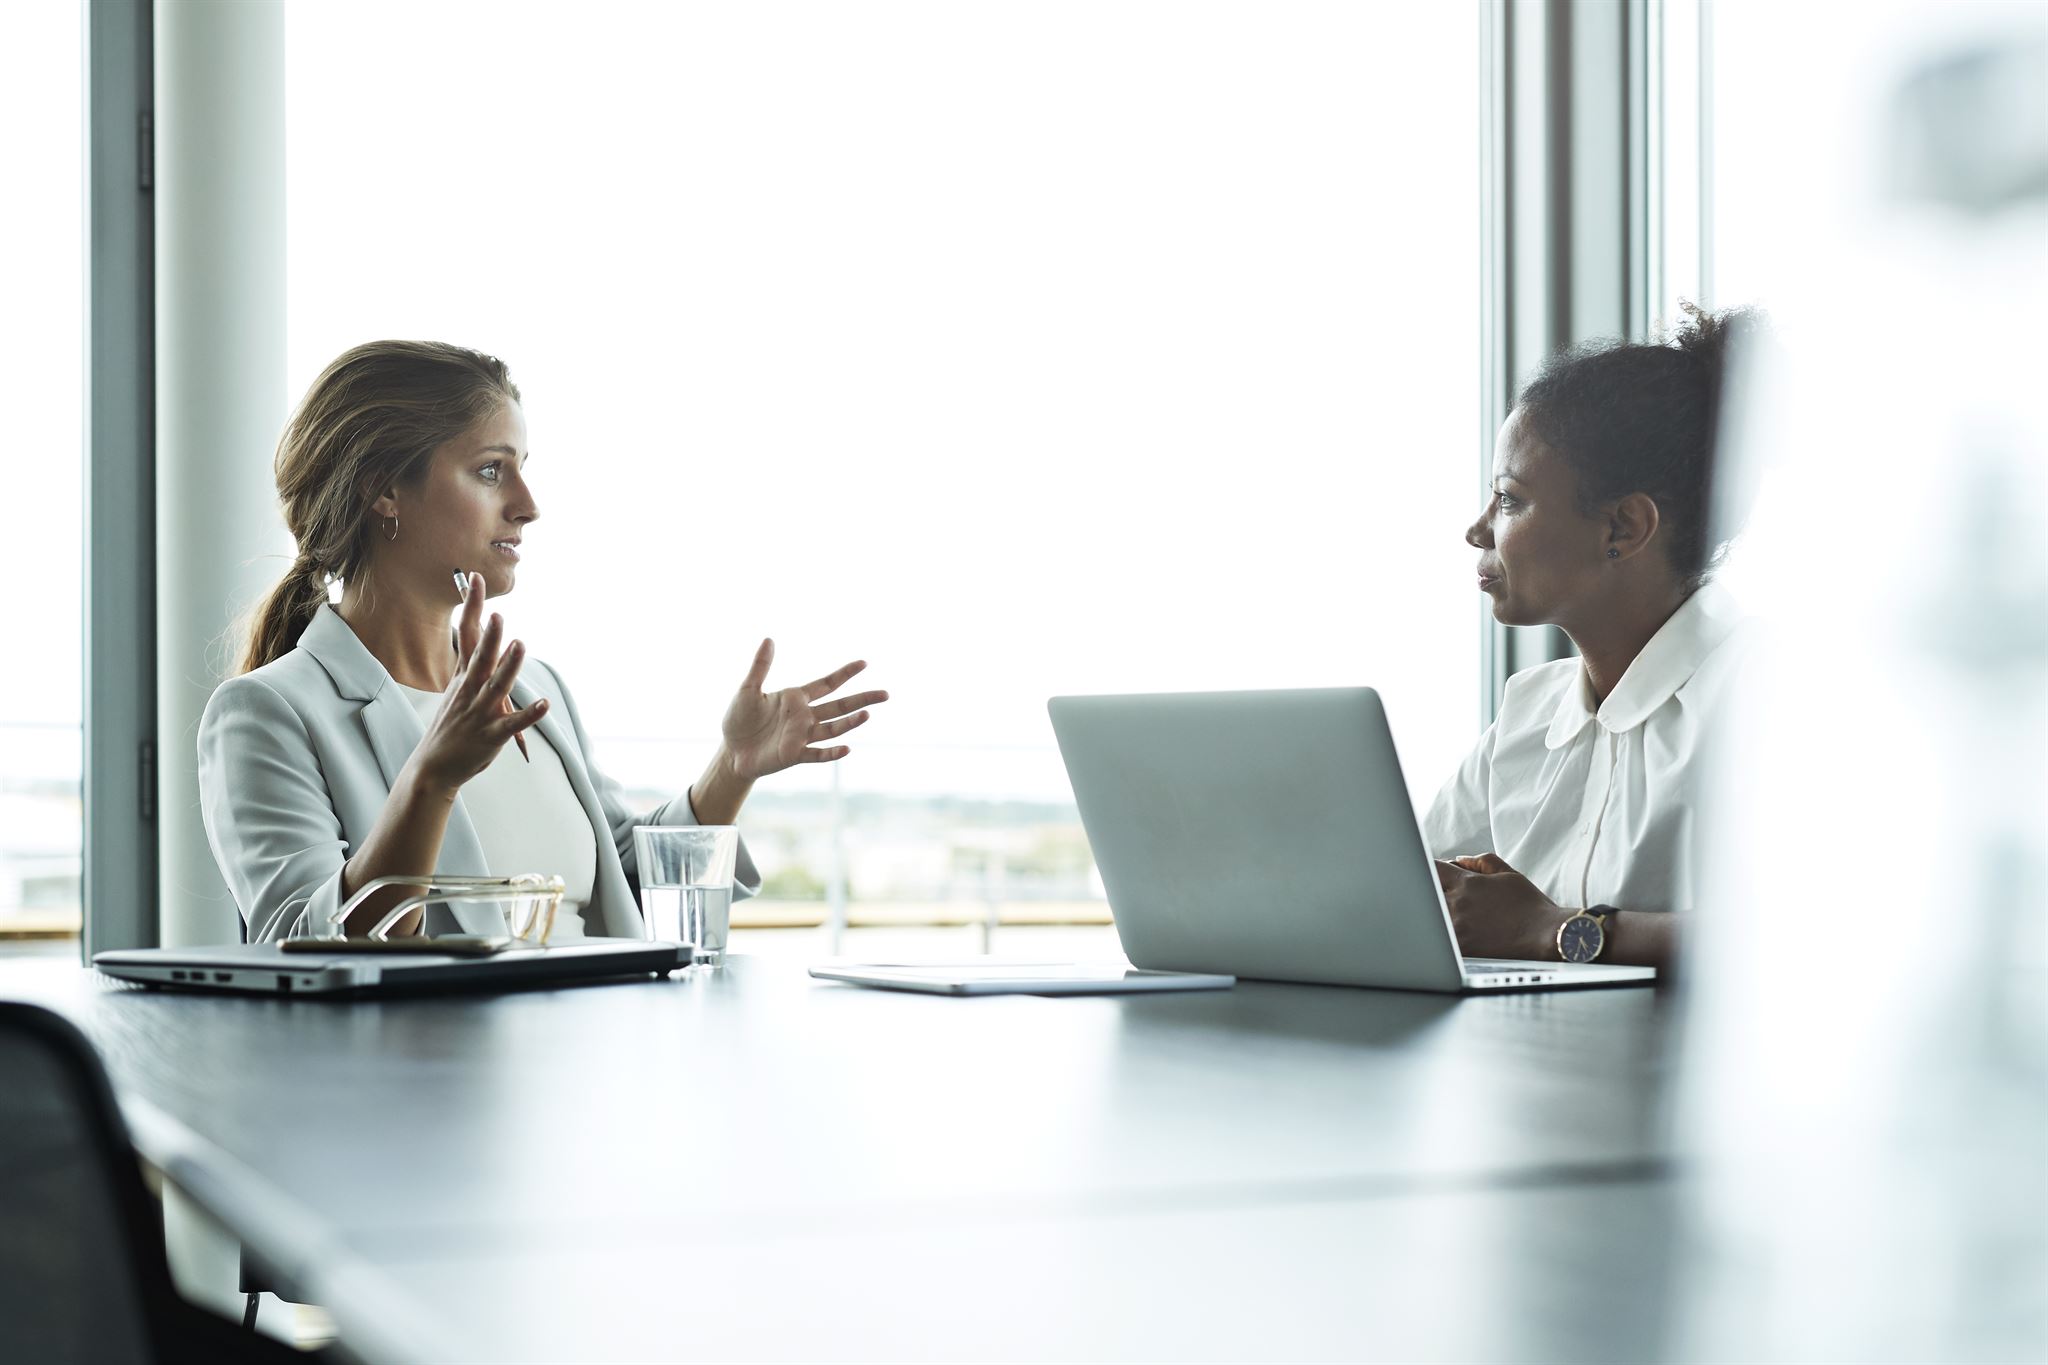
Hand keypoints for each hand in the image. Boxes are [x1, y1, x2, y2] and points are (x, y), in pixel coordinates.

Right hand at [411, 576, 548, 795]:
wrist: (432, 766)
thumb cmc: (451, 726)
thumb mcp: (458, 690)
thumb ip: (473, 666)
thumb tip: (488, 640)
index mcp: (463, 677)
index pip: (466, 634)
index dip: (472, 607)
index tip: (473, 579)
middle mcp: (470, 691)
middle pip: (481, 658)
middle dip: (490, 637)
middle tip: (499, 614)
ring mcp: (480, 713)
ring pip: (497, 686)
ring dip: (509, 666)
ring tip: (520, 645)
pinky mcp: (491, 735)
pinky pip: (512, 723)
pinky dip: (529, 714)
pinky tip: (544, 704)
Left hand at [717, 639, 888, 780]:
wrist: (731, 751)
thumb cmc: (739, 720)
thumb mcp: (748, 689)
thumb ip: (761, 666)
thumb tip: (769, 638)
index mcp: (797, 699)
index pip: (827, 684)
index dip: (845, 674)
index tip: (864, 663)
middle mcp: (805, 717)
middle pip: (839, 706)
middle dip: (862, 699)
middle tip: (885, 694)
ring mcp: (802, 736)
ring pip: (833, 728)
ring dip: (850, 722)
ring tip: (867, 714)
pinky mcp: (794, 755)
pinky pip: (817, 754)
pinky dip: (832, 753)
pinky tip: (847, 748)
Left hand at [1432, 853, 1565, 959]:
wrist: (1545, 935)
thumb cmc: (1530, 905)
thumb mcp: (1508, 873)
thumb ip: (1481, 861)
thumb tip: (1459, 859)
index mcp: (1466, 883)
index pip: (1431, 868)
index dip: (1430, 869)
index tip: (1436, 875)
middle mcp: (1457, 904)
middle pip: (1424, 892)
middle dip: (1429, 889)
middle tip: (1440, 894)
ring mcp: (1456, 927)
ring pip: (1428, 915)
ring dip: (1433, 912)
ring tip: (1449, 914)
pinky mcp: (1461, 948)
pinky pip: (1439, 939)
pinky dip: (1440, 934)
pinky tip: (1452, 932)